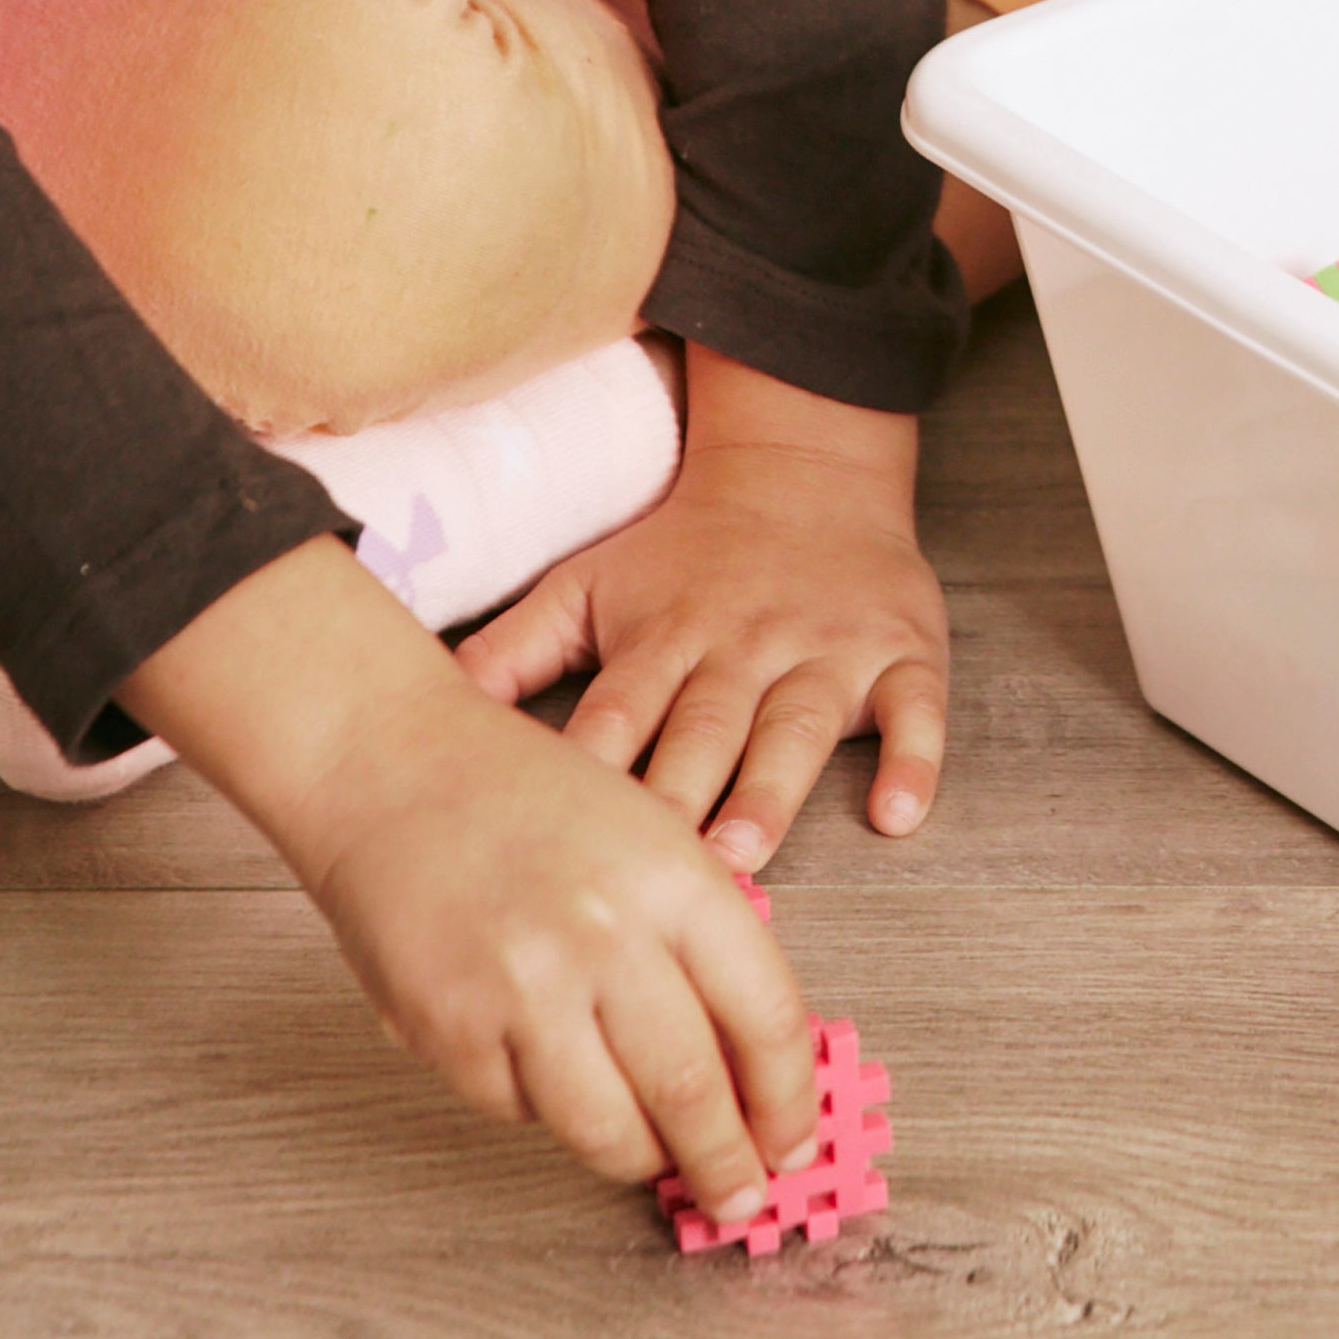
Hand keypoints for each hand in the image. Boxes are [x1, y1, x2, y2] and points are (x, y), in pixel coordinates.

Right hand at [121, 536, 816, 1217]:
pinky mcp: (450, 1030)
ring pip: (610, 1131)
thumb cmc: (521, 795)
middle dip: (727, 1166)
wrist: (390, 762)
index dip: (788, 1100)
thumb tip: (750, 1066)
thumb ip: (699, 942)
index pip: (766, 1018)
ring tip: (652, 1152)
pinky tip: (544, 1066)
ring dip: (641, 1159)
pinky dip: (544, 1108)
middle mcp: (606, 934)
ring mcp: (523, 987)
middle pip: (694, 1094)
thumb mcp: (646, 837)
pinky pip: (522, 1112)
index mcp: (675, 876)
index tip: (791, 1140)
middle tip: (738, 1194)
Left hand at [455, 348, 948, 869]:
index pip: (619, 713)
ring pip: (800, 727)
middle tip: (653, 870)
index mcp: (662, 636)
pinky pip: (915, 710)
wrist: (805, 467)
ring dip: (774, 788)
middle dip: (680, 795)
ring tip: (746, 852)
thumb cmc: (685, 550)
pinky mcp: (901, 651)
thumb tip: (423, 708)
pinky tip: (900, 813)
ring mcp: (826, 650)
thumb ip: (511, 651)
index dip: (590, 774)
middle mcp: (743, 645)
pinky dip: (913, 760)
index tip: (559, 838)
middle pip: (707, 729)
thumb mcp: (589, 587)